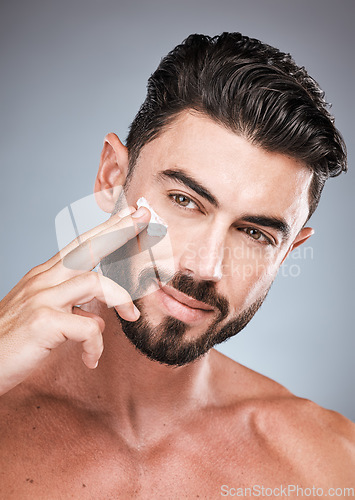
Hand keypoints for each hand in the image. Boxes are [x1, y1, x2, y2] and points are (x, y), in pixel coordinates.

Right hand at [0, 206, 149, 395]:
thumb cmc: (12, 343)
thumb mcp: (43, 317)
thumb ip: (71, 310)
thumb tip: (99, 318)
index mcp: (43, 277)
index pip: (79, 245)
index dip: (105, 230)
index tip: (127, 217)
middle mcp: (42, 281)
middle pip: (87, 247)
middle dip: (118, 231)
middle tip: (144, 217)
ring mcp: (42, 299)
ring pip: (95, 281)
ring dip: (121, 298)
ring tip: (132, 315)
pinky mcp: (43, 322)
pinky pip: (88, 327)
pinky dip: (96, 344)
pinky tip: (91, 359)